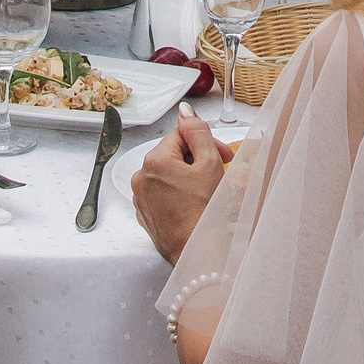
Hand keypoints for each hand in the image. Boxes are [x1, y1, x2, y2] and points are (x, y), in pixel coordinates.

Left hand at [131, 103, 231, 264]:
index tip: (222, 154)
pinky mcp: (145, 213)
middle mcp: (141, 177)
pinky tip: (193, 203)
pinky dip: (176, 193)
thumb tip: (186, 112)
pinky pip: (161, 193)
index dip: (205, 142)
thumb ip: (198, 131)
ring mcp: (141, 197)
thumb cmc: (205, 213)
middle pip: (173, 154)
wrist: (197, 252)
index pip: (181, 135)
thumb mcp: (209, 163)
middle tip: (218, 172)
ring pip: (167, 173)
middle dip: (197, 159)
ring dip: (187, 176)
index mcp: (155, 161)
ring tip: (206, 190)